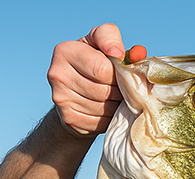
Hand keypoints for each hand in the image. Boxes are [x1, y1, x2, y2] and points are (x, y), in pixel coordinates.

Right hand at [46, 23, 147, 137]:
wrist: (73, 91)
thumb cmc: (92, 61)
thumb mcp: (100, 43)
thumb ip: (115, 40)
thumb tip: (138, 53)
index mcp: (65, 51)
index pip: (102, 69)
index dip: (119, 73)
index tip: (123, 71)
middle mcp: (57, 74)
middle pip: (104, 90)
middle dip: (120, 90)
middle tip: (124, 87)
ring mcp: (60, 98)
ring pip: (104, 107)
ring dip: (117, 104)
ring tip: (117, 97)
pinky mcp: (68, 118)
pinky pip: (100, 122)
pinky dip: (110, 118)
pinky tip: (109, 110)